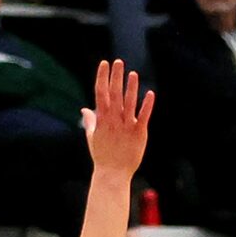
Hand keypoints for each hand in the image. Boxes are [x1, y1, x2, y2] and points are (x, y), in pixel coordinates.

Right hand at [81, 58, 153, 178]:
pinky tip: (150, 93)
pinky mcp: (138, 133)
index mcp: (102, 119)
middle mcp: (113, 120)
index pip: (100, 93)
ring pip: (129, 103)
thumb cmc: (102, 156)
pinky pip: (143, 116)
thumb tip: (84, 109)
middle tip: (118, 62)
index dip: (102, 77)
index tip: (104, 64)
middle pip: (114, 94)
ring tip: (133, 74)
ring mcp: (126, 126)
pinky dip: (147, 105)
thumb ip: (90, 121)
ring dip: (131, 87)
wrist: (113, 174)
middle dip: (115, 77)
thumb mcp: (92, 137)